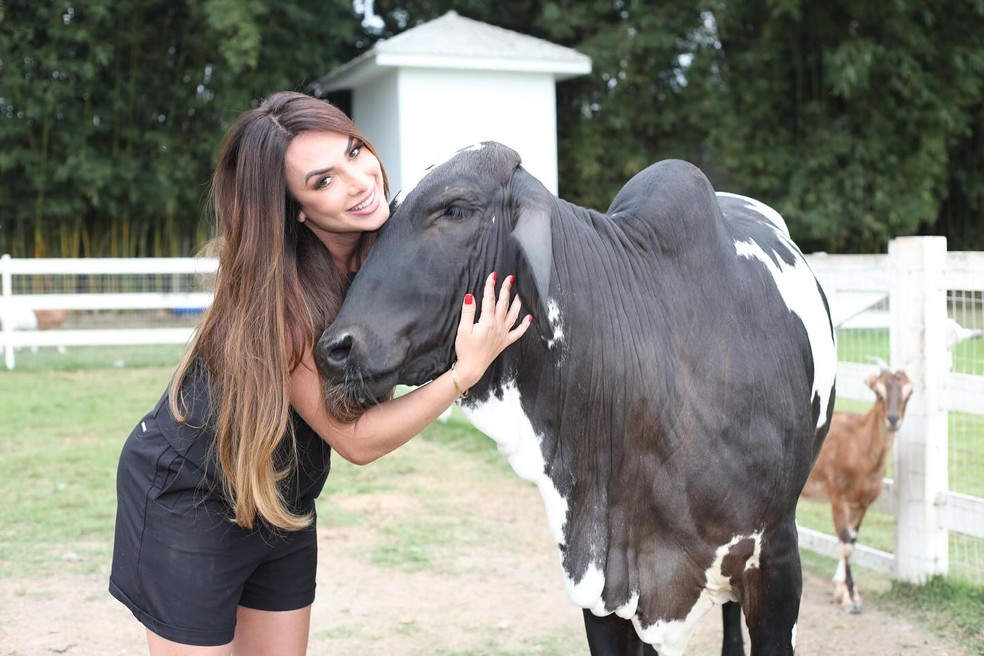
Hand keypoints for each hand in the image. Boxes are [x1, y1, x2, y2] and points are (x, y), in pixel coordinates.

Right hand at [453, 272, 531, 389]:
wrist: (472, 368)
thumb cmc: (465, 349)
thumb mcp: (463, 329)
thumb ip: (468, 311)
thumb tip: (470, 295)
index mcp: (487, 321)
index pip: (489, 299)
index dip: (491, 286)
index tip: (493, 275)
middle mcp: (498, 326)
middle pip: (503, 304)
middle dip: (506, 289)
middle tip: (510, 278)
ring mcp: (503, 334)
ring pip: (513, 315)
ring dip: (517, 303)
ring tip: (520, 294)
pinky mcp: (505, 342)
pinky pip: (518, 333)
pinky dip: (525, 325)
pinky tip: (529, 319)